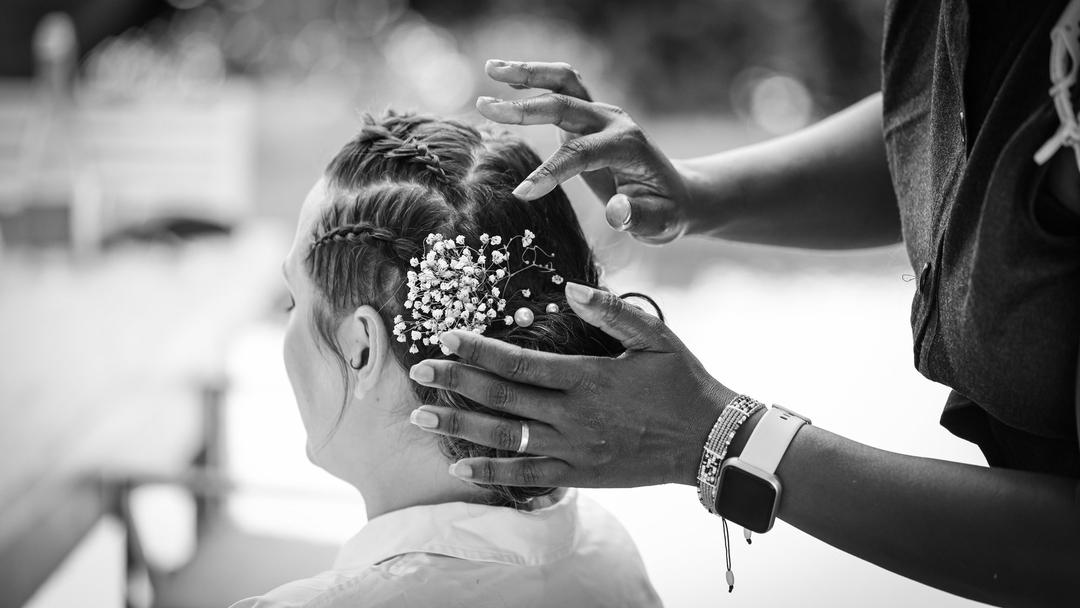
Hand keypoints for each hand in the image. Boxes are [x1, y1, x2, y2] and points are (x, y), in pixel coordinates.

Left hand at [406, 282, 735, 487]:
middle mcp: (573, 416)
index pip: (518, 363)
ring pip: (505, 438)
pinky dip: (493, 474)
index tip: (444, 337)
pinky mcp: (579, 475)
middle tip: (418, 370)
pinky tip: (463, 468)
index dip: (476, 350)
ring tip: (422, 416)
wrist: (710, 442)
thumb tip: (568, 288)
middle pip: (500, 398)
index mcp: (588, 378)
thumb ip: (611, 311)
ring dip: (460, 427)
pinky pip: (527, 477)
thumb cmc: (683, 384)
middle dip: (454, 383)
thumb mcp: (654, 337)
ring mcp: (573, 450)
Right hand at [478, 59, 696, 243]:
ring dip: (528, 73)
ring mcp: (601, 114)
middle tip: (486, 108)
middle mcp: (613, 122)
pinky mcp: (589, 114)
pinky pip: (563, 86)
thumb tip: (617, 212)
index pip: (580, 154)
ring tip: (490, 69)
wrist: (675, 193)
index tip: (521, 193)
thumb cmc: (664, 212)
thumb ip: (637, 218)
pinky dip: (536, 77)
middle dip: (525, 109)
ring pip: (565, 81)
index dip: (550, 173)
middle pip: (565, 105)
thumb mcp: (658, 224)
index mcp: (627, 147)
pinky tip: (506, 77)